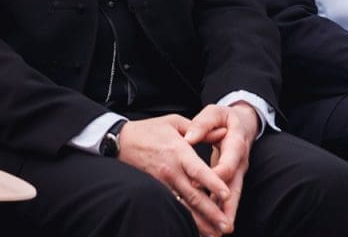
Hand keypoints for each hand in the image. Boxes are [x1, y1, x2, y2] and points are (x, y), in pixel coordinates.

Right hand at [117, 114, 232, 236]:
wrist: (121, 141)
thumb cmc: (150, 130)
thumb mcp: (175, 122)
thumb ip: (201, 130)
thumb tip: (224, 132)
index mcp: (179, 152)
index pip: (198, 170)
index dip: (213, 183)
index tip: (226, 195)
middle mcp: (171, 171)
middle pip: (194, 196)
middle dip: (211, 213)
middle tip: (226, 227)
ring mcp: (162, 183)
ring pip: (184, 207)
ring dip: (199, 222)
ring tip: (214, 235)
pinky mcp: (156, 190)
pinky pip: (173, 207)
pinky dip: (184, 219)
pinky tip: (195, 229)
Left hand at [185, 103, 258, 232]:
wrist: (245, 122)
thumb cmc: (226, 117)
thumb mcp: (215, 112)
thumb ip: (203, 123)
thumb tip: (188, 137)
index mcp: (236, 145)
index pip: (228, 165)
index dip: (215, 177)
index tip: (198, 185)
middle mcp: (240, 163)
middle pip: (235, 188)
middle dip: (229, 208)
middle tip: (224, 226)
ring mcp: (237, 173)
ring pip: (232, 196)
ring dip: (225, 215)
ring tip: (218, 234)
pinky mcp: (232, 179)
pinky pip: (225, 196)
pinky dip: (219, 210)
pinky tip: (209, 225)